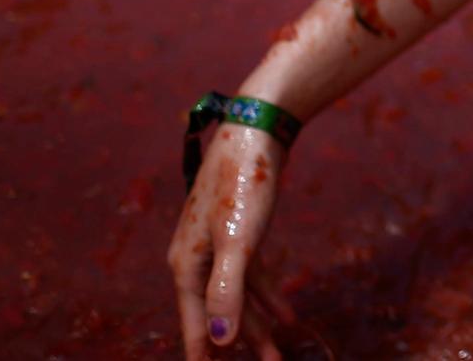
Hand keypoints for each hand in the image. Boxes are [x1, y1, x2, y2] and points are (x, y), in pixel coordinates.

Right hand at [167, 123, 296, 358]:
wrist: (255, 133)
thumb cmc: (243, 186)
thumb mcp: (238, 243)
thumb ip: (227, 292)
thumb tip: (219, 340)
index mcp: (186, 265)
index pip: (195, 321)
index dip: (203, 351)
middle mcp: (195, 258)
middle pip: (219, 312)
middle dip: (243, 343)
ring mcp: (216, 244)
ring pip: (237, 295)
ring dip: (257, 322)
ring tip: (278, 351)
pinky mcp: (238, 231)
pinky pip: (250, 275)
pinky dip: (266, 294)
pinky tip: (285, 312)